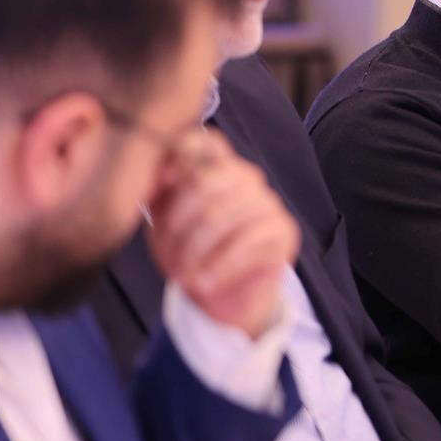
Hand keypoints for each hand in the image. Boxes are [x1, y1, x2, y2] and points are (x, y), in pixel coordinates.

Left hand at [147, 130, 298, 339]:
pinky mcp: (283, 230)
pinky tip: (203, 284)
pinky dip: (217, 269)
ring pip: (219, 216)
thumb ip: (160, 192)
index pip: (207, 143)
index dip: (180, 155)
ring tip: (182, 277)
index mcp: (218, 169)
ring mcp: (268, 202)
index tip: (160, 186)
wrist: (225, 297)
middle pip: (204, 182)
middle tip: (166, 256)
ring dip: (193, 253)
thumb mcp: (164, 223)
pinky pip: (245, 244)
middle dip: (176, 225)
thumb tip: (157, 171)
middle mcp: (247, 178)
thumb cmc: (192, 255)